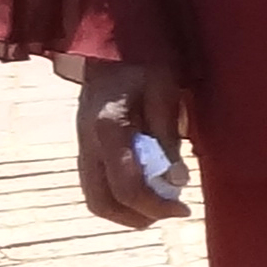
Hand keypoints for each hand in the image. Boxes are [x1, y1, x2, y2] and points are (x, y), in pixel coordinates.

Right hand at [75, 57, 191, 229]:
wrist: (109, 48)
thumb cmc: (142, 65)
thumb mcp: (165, 91)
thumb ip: (168, 136)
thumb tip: (177, 181)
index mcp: (108, 129)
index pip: (126, 187)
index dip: (156, 206)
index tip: (184, 209)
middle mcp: (88, 144)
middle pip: (102, 203)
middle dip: (138, 217)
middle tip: (171, 212)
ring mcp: (82, 149)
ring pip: (95, 200)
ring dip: (128, 212)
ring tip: (161, 204)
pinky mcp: (86, 150)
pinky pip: (97, 187)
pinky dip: (120, 199)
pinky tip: (147, 189)